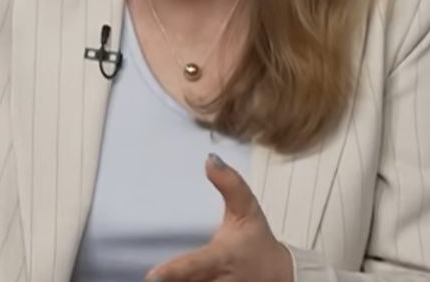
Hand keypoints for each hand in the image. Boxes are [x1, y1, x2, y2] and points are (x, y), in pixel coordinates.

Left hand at [147, 153, 292, 281]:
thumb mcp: (247, 209)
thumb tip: (210, 160)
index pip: (198, 265)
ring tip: (158, 281)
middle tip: (149, 279)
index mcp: (224, 256)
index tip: (153, 276)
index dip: (175, 272)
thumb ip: (230, 184)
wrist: (280, 275)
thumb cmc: (257, 240)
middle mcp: (220, 280)